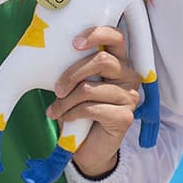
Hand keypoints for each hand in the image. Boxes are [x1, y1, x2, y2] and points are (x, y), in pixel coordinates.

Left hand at [48, 26, 142, 177]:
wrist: (88, 147)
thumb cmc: (81, 110)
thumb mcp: (78, 83)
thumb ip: (77, 67)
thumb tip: (52, 53)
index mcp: (119, 62)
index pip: (116, 37)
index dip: (97, 34)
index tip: (75, 43)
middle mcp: (129, 76)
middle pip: (102, 60)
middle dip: (72, 73)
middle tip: (57, 88)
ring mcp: (130, 97)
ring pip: (90, 88)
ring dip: (65, 101)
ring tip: (55, 110)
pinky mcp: (125, 117)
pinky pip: (91, 108)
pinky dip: (71, 113)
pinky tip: (65, 118)